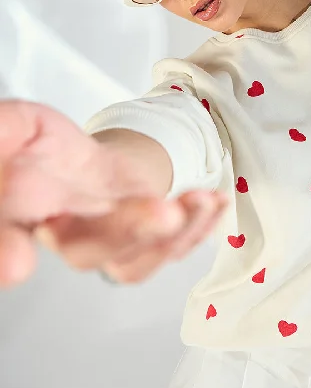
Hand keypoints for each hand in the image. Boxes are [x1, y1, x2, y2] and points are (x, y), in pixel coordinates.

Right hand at [0, 100, 228, 287]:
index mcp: (17, 212)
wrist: (79, 160)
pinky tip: (213, 204)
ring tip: (199, 200)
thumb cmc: (43, 148)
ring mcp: (103, 245)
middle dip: (126, 232)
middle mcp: (59, 237)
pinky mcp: (138, 244)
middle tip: (163, 211)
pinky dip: (195, 229)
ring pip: (130, 257)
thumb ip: (7, 131)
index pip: (6, 235)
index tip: (17, 261)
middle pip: (83, 249)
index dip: (7, 248)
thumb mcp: (21, 126)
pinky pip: (165, 251)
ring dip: (171, 233)